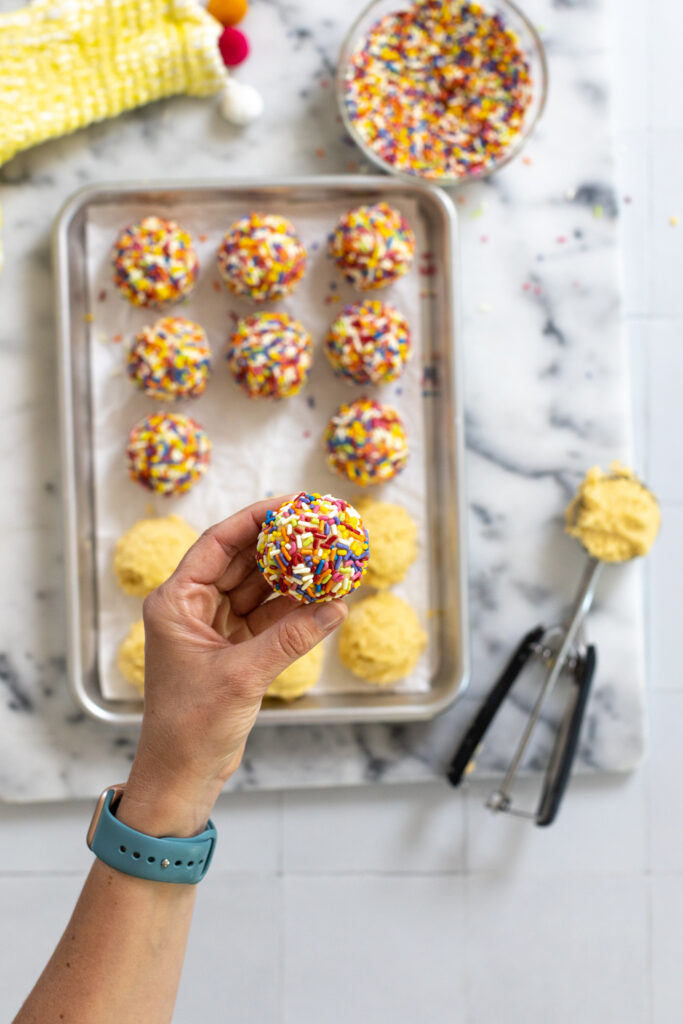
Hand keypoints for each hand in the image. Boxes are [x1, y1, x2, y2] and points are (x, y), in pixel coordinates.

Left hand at [118, 497, 346, 835]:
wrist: (182, 776)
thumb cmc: (191, 727)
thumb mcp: (242, 676)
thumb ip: (290, 639)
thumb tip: (335, 606)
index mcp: (176, 602)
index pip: (218, 544)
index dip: (255, 520)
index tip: (291, 504)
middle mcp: (193, 607)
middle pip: (241, 561)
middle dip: (281, 544)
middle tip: (320, 526)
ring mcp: (214, 627)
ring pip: (258, 588)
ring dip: (293, 576)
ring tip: (331, 558)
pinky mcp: (234, 649)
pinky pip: (269, 617)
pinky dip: (295, 609)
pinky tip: (326, 599)